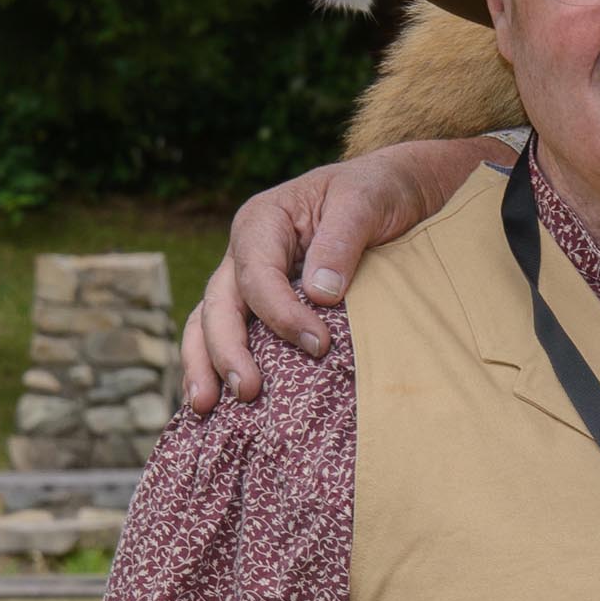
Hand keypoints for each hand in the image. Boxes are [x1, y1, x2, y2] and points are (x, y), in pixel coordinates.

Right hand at [180, 139, 510, 409]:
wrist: (394, 192)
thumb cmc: (378, 192)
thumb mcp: (366, 201)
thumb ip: (342, 240)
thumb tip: (320, 293)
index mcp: (262, 221)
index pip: (256, 275)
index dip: (280, 314)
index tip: (319, 345)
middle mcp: (246, 253)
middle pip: (219, 304)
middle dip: (226, 350)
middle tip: (248, 392)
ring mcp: (248, 282)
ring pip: (209, 323)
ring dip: (204, 366)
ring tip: (205, 408)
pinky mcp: (262, 306)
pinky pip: (230, 335)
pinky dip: (218, 366)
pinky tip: (218, 405)